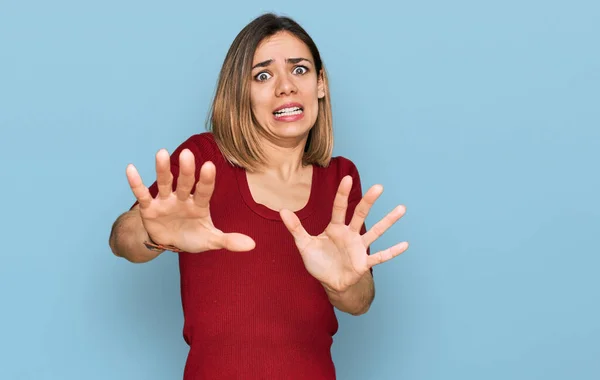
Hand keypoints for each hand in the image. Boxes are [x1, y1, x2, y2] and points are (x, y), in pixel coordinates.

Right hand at [126, 148, 254, 252]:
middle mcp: (183, 198)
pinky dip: (136, 183)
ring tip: (161, 153)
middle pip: (185, 183)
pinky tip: (131, 168)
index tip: (210, 166)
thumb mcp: (211, 240)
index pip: (205, 191)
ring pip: (165, 183)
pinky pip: (142, 195)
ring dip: (162, 170)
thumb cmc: (193, 236)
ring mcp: (166, 201)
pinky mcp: (149, 208)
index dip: (207, 180)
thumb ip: (229, 240)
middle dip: (186, 170)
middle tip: (188, 154)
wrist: (169, 242)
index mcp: (200, 205)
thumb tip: (252, 245)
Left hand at [280, 175, 407, 292]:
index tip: (346, 178)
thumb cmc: (318, 262)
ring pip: (375, 232)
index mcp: (335, 228)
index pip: (339, 208)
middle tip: (379, 187)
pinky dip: (392, 252)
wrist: (329, 282)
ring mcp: (359, 248)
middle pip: (360, 215)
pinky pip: (380, 256)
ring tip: (401, 208)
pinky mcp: (364, 263)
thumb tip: (282, 211)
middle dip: (368, 201)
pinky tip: (405, 244)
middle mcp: (349, 234)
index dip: (342, 194)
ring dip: (388, 221)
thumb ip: (295, 228)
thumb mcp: (304, 245)